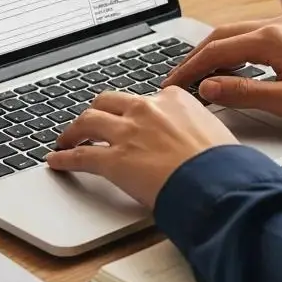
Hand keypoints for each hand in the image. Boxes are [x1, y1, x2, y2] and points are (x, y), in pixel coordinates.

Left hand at [46, 88, 236, 207]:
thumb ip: (199, 131)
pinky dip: (64, 159)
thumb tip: (202, 143)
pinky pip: (80, 156)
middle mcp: (147, 109)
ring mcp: (127, 133)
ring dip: (74, 131)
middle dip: (97, 111)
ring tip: (67, 140)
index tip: (130, 118)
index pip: (146, 98)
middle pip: (108, 101)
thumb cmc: (225, 166)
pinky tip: (56, 161)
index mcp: (174, 99)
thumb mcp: (217, 134)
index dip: (134, 110)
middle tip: (90, 123)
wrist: (218, 183)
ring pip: (87, 121)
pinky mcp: (114, 160)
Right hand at [163, 15, 281, 124]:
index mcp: (271, 39)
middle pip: (221, 35)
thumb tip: (207, 88)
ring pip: (236, 33)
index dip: (189, 69)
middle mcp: (276, 24)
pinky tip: (232, 64)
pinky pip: (253, 35)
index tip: (172, 84)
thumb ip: (243, 93)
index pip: (216, 51)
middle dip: (195, 57)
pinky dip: (234, 48)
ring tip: (198, 73)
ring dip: (214, 51)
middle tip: (178, 78)